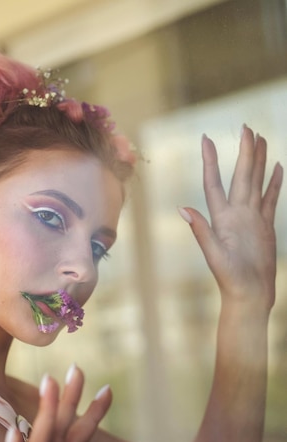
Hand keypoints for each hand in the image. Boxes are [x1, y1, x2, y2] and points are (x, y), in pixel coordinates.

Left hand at [180, 126, 282, 309]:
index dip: (210, 161)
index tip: (206, 138)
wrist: (249, 295)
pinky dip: (274, 183)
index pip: (214, 183)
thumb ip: (202, 231)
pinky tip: (277, 168)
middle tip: (246, 127)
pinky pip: (270, 199)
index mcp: (222, 218)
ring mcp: (251, 219)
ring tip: (261, 139)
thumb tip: (183, 209)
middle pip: (240, 176)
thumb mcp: (214, 255)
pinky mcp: (265, 227)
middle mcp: (235, 214)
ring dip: (258, 162)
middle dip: (244, 152)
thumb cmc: (230, 279)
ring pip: (256, 183)